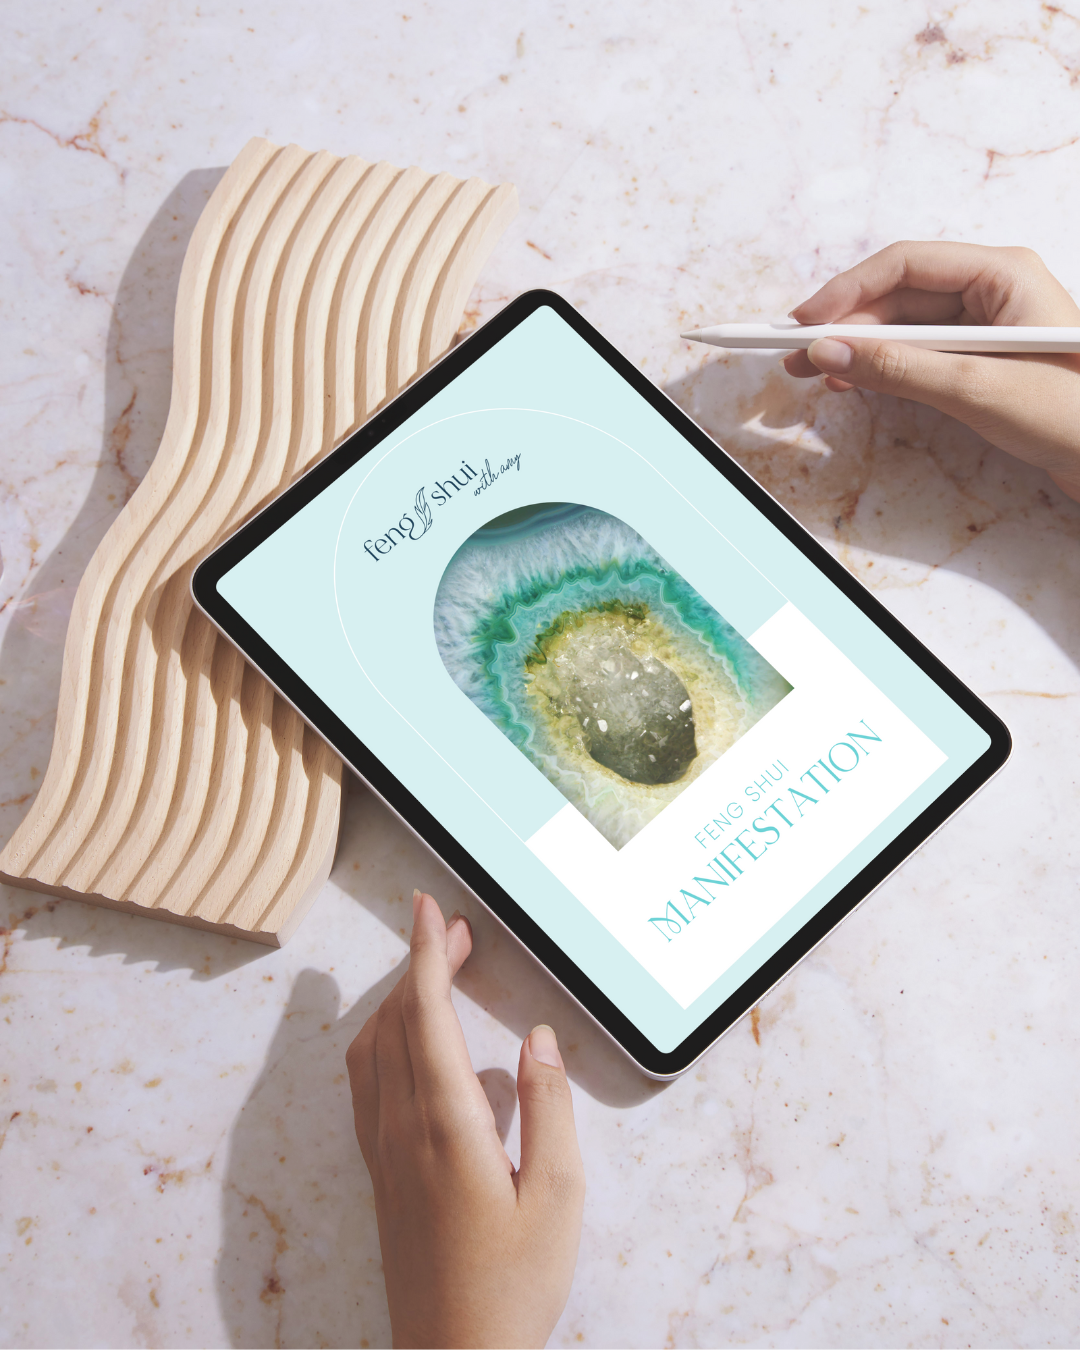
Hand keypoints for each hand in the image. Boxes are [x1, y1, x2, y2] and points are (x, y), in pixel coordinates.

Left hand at [346, 891, 584, 1348]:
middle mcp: (402, 1129)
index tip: (427, 908)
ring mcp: (385, 1152)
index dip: (426, 953)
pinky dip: (388, 1040)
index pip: (426, 1015)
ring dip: (402, 999)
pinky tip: (421, 1049)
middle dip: (420, 963)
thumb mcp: (557, 1198)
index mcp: (445, 1126)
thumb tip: (538, 1039)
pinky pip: (370, 1084)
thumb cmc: (511, 1285)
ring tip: (440, 974)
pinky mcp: (383, 1174)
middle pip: (397, 1021)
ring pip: (375, 1049)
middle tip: (455, 928)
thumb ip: (548, 1109)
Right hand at [783, 241, 1079, 501]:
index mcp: (1002, 273)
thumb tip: (831, 351)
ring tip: (814, 372)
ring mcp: (983, 324)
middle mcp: (991, 290)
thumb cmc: (1070, 415)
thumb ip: (899, 368)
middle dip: (844, 323)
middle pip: (897, 295)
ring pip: (901, 325)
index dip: (848, 290)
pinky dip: (881, 365)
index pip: (905, 265)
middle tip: (797, 354)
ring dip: (857, 346)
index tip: (805, 320)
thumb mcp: (976, 389)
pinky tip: (851, 380)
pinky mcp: (977, 358)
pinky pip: (916, 351)